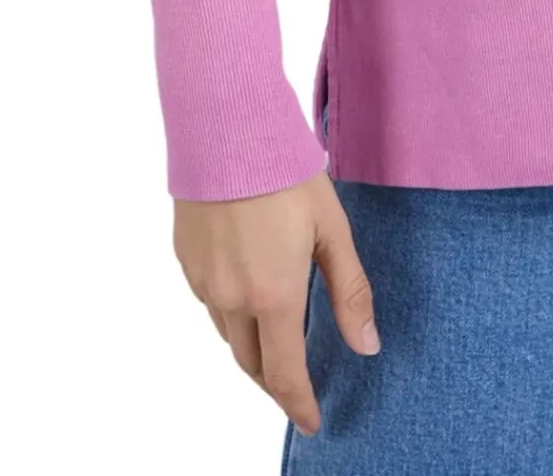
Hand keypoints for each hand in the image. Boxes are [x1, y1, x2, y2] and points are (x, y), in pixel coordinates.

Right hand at [173, 171, 378, 434]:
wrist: (226, 130)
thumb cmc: (287, 173)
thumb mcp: (333, 230)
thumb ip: (350, 292)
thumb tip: (367, 346)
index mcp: (273, 296)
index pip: (284, 373)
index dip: (298, 404)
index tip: (313, 421)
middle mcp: (231, 299)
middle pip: (250, 362)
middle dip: (275, 381)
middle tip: (297, 386)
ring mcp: (203, 281)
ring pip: (227, 333)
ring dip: (252, 347)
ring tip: (277, 339)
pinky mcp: (185, 260)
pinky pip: (210, 303)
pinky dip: (231, 313)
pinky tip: (248, 292)